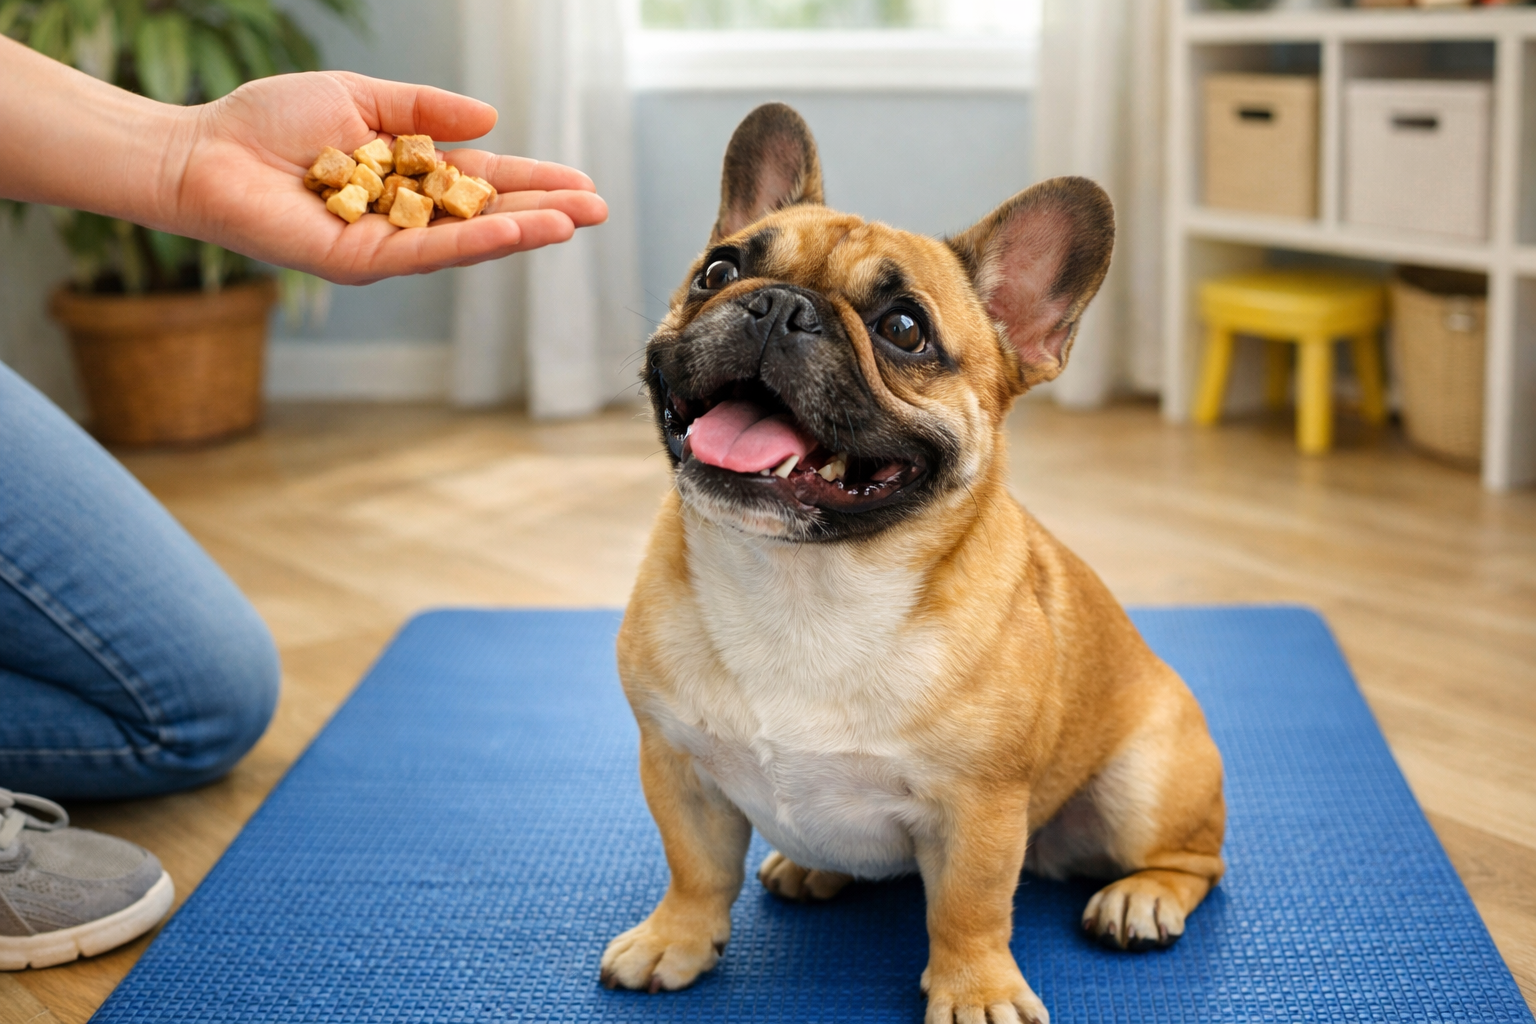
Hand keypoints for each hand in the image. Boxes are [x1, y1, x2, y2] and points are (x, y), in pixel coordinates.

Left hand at [173, 71, 607, 284]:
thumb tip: (491, 121)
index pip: (485, 182)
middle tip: (599, 210)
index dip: (534, 183)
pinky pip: (428, 252)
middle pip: (489, 216)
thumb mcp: (360, 100)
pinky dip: (474, 242)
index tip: (581, 184)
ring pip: (468, 240)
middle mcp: (406, 216)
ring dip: (523, 231)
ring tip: (573, 222)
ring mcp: (388, 243)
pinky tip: (513, 232)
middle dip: (545, 213)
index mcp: (409, 176)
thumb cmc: (270, 123)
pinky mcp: (363, 262)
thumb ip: (423, 110)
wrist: (204, 152)